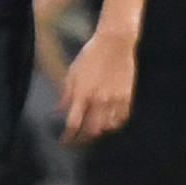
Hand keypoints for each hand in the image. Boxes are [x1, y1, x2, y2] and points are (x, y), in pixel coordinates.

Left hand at [58, 24, 135, 144]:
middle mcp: (98, 100)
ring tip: (92, 132)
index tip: (64, 141)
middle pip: (90, 131)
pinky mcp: (126, 97)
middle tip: (77, 140)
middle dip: (82, 139)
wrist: (115, 43)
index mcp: (82, 94)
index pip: (73, 124)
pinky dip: (113, 125)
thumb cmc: (90, 54)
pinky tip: (108, 123)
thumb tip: (58, 111)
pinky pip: (121, 119)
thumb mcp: (72, 72)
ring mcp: (114, 99)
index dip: (68, 137)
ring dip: (97, 133)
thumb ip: (65, 94)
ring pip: (106, 127)